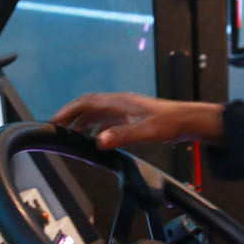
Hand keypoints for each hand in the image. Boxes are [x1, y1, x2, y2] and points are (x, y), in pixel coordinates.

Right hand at [51, 92, 224, 149]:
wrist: (187, 121)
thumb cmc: (170, 122)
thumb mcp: (144, 131)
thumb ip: (120, 135)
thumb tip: (99, 141)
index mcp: (119, 102)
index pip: (86, 102)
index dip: (68, 110)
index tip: (55, 120)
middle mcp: (119, 104)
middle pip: (88, 106)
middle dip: (71, 116)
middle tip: (59, 129)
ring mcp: (125, 110)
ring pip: (96, 113)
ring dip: (82, 122)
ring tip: (73, 135)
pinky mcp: (131, 118)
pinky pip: (107, 120)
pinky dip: (96, 128)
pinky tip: (97, 139)